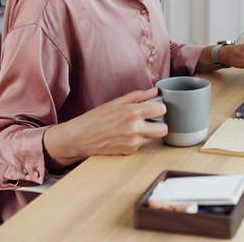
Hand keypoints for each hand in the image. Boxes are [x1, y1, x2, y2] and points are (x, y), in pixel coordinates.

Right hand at [43, 87, 166, 168]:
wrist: (79, 138)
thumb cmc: (95, 118)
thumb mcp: (116, 102)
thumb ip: (138, 96)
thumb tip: (154, 91)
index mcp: (132, 112)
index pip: (162, 109)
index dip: (159, 107)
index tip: (154, 107)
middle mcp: (135, 128)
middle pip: (164, 129)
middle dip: (160, 123)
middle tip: (151, 120)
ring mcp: (133, 142)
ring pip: (154, 138)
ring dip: (149, 133)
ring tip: (135, 127)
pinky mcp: (129, 152)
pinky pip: (142, 145)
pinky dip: (138, 140)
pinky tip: (126, 135)